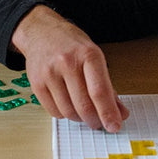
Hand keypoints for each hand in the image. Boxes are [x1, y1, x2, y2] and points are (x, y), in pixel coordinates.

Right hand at [12, 6, 129, 132]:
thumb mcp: (95, 58)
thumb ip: (108, 87)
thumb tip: (120, 113)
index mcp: (88, 55)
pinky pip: (53, 111)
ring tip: (84, 112)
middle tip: (99, 123)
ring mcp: (49, 73)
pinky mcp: (36, 83)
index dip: (108, 113)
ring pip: (68, 111)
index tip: (115, 126)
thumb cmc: (72, 46)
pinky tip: (68, 105)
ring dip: (80, 118)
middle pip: (83, 105)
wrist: (42, 32)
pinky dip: (65, 114)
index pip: (99, 91)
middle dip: (95, 120)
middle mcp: (67, 63)